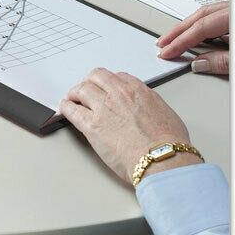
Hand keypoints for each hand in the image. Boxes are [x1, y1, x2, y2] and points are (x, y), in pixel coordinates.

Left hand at [59, 68, 197, 183]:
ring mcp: (103, 108)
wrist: (162, 158)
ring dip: (75, 93)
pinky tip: (65, 108)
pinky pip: (71, 110)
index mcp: (138, 90)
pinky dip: (66, 107)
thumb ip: (150, 106)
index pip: (117, 77)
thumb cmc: (169, 143)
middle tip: (86, 90)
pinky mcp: (91, 125)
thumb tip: (146, 109)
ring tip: (72, 98)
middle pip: (96, 77)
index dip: (108, 83)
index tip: (105, 88)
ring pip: (81, 89)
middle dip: (90, 82)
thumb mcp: (166, 113)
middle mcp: (118, 94)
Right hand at [157, 2, 229, 74]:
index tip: (167, 53)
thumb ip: (222, 62)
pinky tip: (202, 36)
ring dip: (191, 27)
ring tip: (176, 39)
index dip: (181, 42)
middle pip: (201, 15)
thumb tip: (199, 64)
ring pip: (210, 13)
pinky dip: (207, 26)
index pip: (201, 27)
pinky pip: (221, 15)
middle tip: (163, 43)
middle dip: (179, 31)